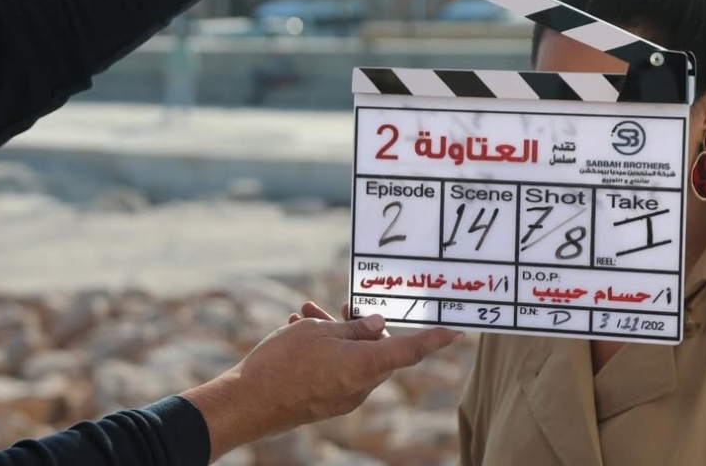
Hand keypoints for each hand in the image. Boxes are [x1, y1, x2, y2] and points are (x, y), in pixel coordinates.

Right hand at [181, 302, 461, 460]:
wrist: (249, 402)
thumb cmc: (284, 362)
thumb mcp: (319, 332)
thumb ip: (353, 327)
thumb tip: (379, 326)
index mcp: (366, 367)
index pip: (411, 350)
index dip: (434, 339)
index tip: (456, 331)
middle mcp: (361, 387)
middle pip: (378, 351)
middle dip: (361, 324)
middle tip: (343, 303)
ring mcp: (344, 397)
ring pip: (353, 357)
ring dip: (337, 334)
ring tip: (307, 312)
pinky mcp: (327, 401)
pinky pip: (337, 370)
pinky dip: (327, 350)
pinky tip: (300, 330)